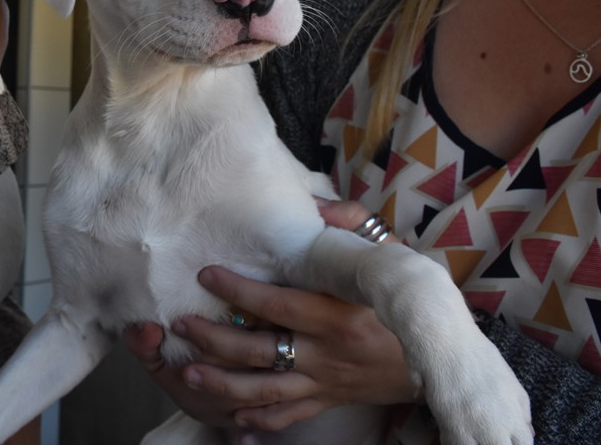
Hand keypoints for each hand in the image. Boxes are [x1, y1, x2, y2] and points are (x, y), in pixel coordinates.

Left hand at [124, 200, 418, 430]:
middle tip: (181, 325)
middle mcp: (330, 354)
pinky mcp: (329, 401)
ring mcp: (327, 382)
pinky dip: (261, 419)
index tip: (207, 274)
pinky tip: (232, 416)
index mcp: (340, 315)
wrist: (441, 354)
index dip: (239, 291)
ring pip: (266, 389)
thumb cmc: (407, 298)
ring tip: (189, 373)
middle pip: (261, 351)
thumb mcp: (388, 255)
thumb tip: (316, 204)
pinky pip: (289, 414)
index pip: (278, 304)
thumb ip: (350, 225)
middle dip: (216, 340)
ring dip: (224, 384)